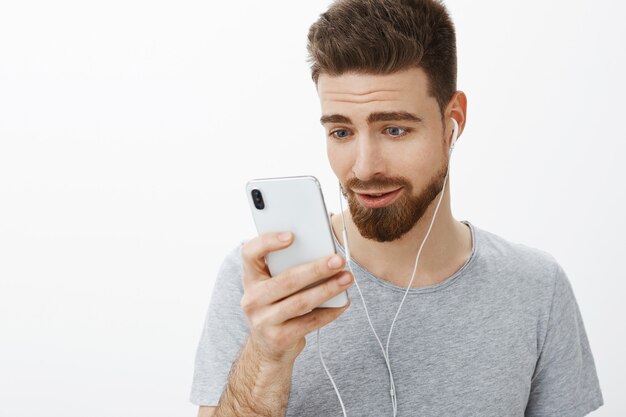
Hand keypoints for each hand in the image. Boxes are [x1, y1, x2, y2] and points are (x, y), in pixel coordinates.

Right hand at [240, 231, 352, 363]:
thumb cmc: (276, 307)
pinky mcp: (279, 338)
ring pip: (301, 302)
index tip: (291, 236)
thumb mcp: (273, 287)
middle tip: (338, 260)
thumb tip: (323, 254)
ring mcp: (263, 321)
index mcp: (251, 279)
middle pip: (287, 279)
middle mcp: (252, 299)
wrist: (267, 349)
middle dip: (317, 268)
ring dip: (328, 289)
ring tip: (347, 278)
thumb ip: (288, 269)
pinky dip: (330, 312)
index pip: (250, 253)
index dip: (268, 242)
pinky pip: (310, 323)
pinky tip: (344, 303)